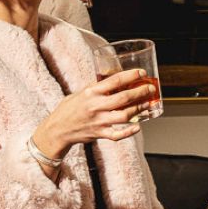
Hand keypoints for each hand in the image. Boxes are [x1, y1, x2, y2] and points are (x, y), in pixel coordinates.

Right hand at [30, 68, 158, 158]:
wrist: (57, 129)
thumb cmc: (68, 109)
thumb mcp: (80, 92)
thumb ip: (96, 87)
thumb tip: (113, 79)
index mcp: (91, 92)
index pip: (114, 81)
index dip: (130, 76)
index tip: (141, 73)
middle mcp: (95, 106)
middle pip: (123, 98)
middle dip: (140, 92)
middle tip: (150, 88)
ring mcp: (98, 121)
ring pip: (123, 116)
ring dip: (138, 109)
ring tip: (147, 104)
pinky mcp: (99, 134)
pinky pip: (117, 135)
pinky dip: (129, 132)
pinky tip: (138, 126)